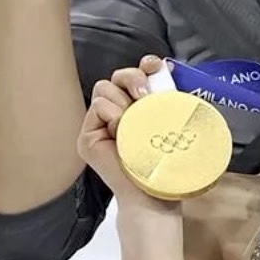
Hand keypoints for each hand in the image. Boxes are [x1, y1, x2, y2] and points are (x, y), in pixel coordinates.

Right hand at [75, 54, 176, 210]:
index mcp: (140, 108)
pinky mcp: (88, 136)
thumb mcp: (170, 122)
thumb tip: (168, 68)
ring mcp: (101, 124)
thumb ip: (166, 97)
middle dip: (133, 77)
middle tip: (145, 95)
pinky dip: (112, 114)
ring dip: (123, 101)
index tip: (156, 66)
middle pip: (118, 75)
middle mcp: (118, 113)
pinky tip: (121, 131)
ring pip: (105, 88)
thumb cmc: (165, 163)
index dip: (146, 65)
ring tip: (133, 122)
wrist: (153, 195)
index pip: (138, 74)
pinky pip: (97, 106)